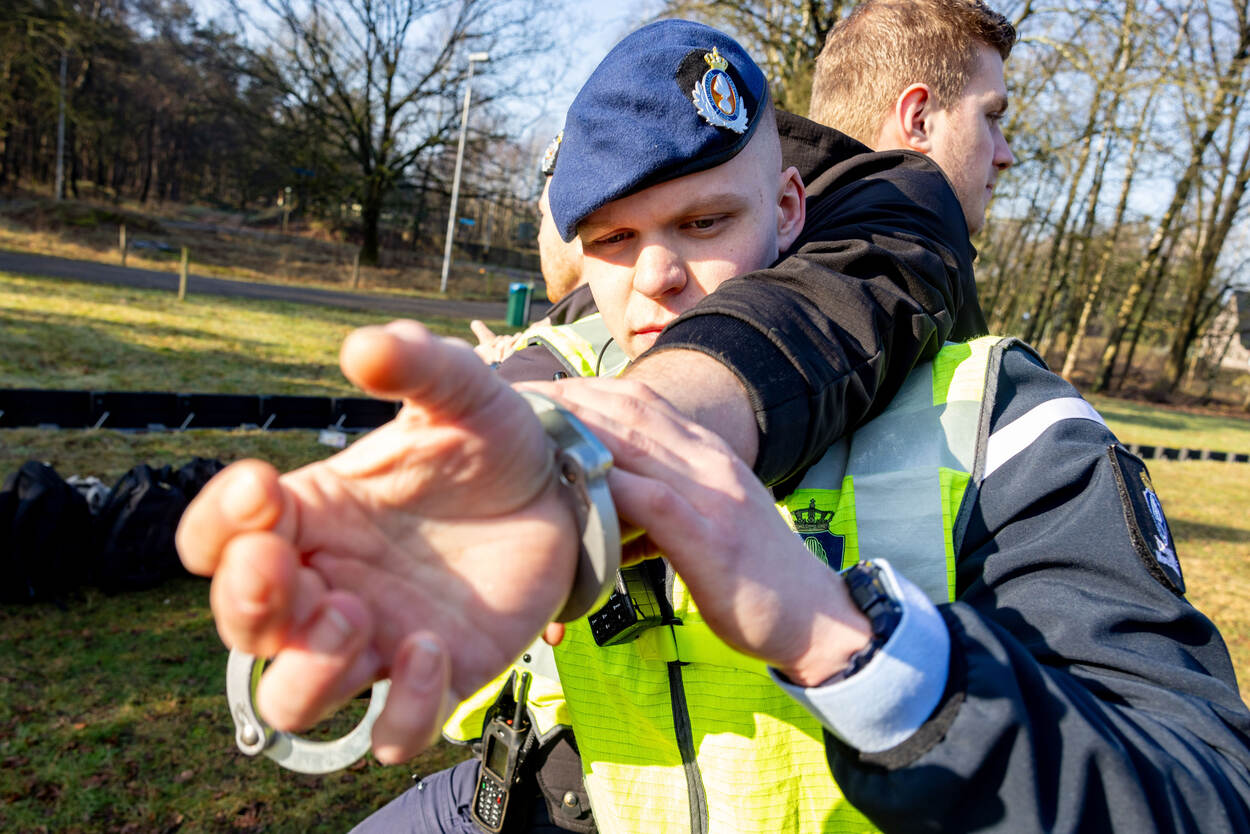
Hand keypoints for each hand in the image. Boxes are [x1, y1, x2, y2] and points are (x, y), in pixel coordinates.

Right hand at [177, 320, 578, 761]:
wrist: (561, 488)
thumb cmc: (490, 440)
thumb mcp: (461, 393)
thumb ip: (418, 365)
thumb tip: (364, 346)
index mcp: (309, 514)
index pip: (216, 538)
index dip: (218, 523)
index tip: (260, 485)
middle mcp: (327, 582)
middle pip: (243, 626)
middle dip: (247, 603)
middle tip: (281, 567)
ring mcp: (378, 637)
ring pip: (296, 696)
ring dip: (309, 668)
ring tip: (359, 615)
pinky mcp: (438, 675)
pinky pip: (394, 730)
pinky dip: (404, 709)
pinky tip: (433, 648)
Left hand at [533, 377, 870, 685]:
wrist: (818, 621)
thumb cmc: (753, 578)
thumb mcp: (707, 522)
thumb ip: (662, 502)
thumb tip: (605, 500)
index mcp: (707, 454)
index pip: (638, 399)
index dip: (583, 388)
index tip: (537, 392)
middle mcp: (709, 461)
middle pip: (627, 409)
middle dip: (566, 398)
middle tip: (513, 401)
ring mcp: (713, 495)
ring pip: (635, 440)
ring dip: (576, 428)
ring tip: (525, 429)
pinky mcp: (712, 538)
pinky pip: (653, 501)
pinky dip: (609, 486)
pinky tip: (571, 483)